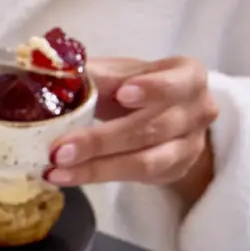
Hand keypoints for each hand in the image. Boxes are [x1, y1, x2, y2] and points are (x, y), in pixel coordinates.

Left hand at [47, 56, 218, 202]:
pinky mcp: (174, 171)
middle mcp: (198, 110)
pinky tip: (64, 176)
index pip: (178, 82)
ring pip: (145, 161)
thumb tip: (51, 72)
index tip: (122, 93)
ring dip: (96, 168)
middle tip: (59, 149)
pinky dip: (97, 177)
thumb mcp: (115, 73)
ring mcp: (190, 145)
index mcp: (187, 75)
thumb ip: (90, 74)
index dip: (153, 88)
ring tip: (55, 168)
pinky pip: (135, 178)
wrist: (157, 114)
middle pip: (152, 128)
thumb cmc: (130, 86)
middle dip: (102, 140)